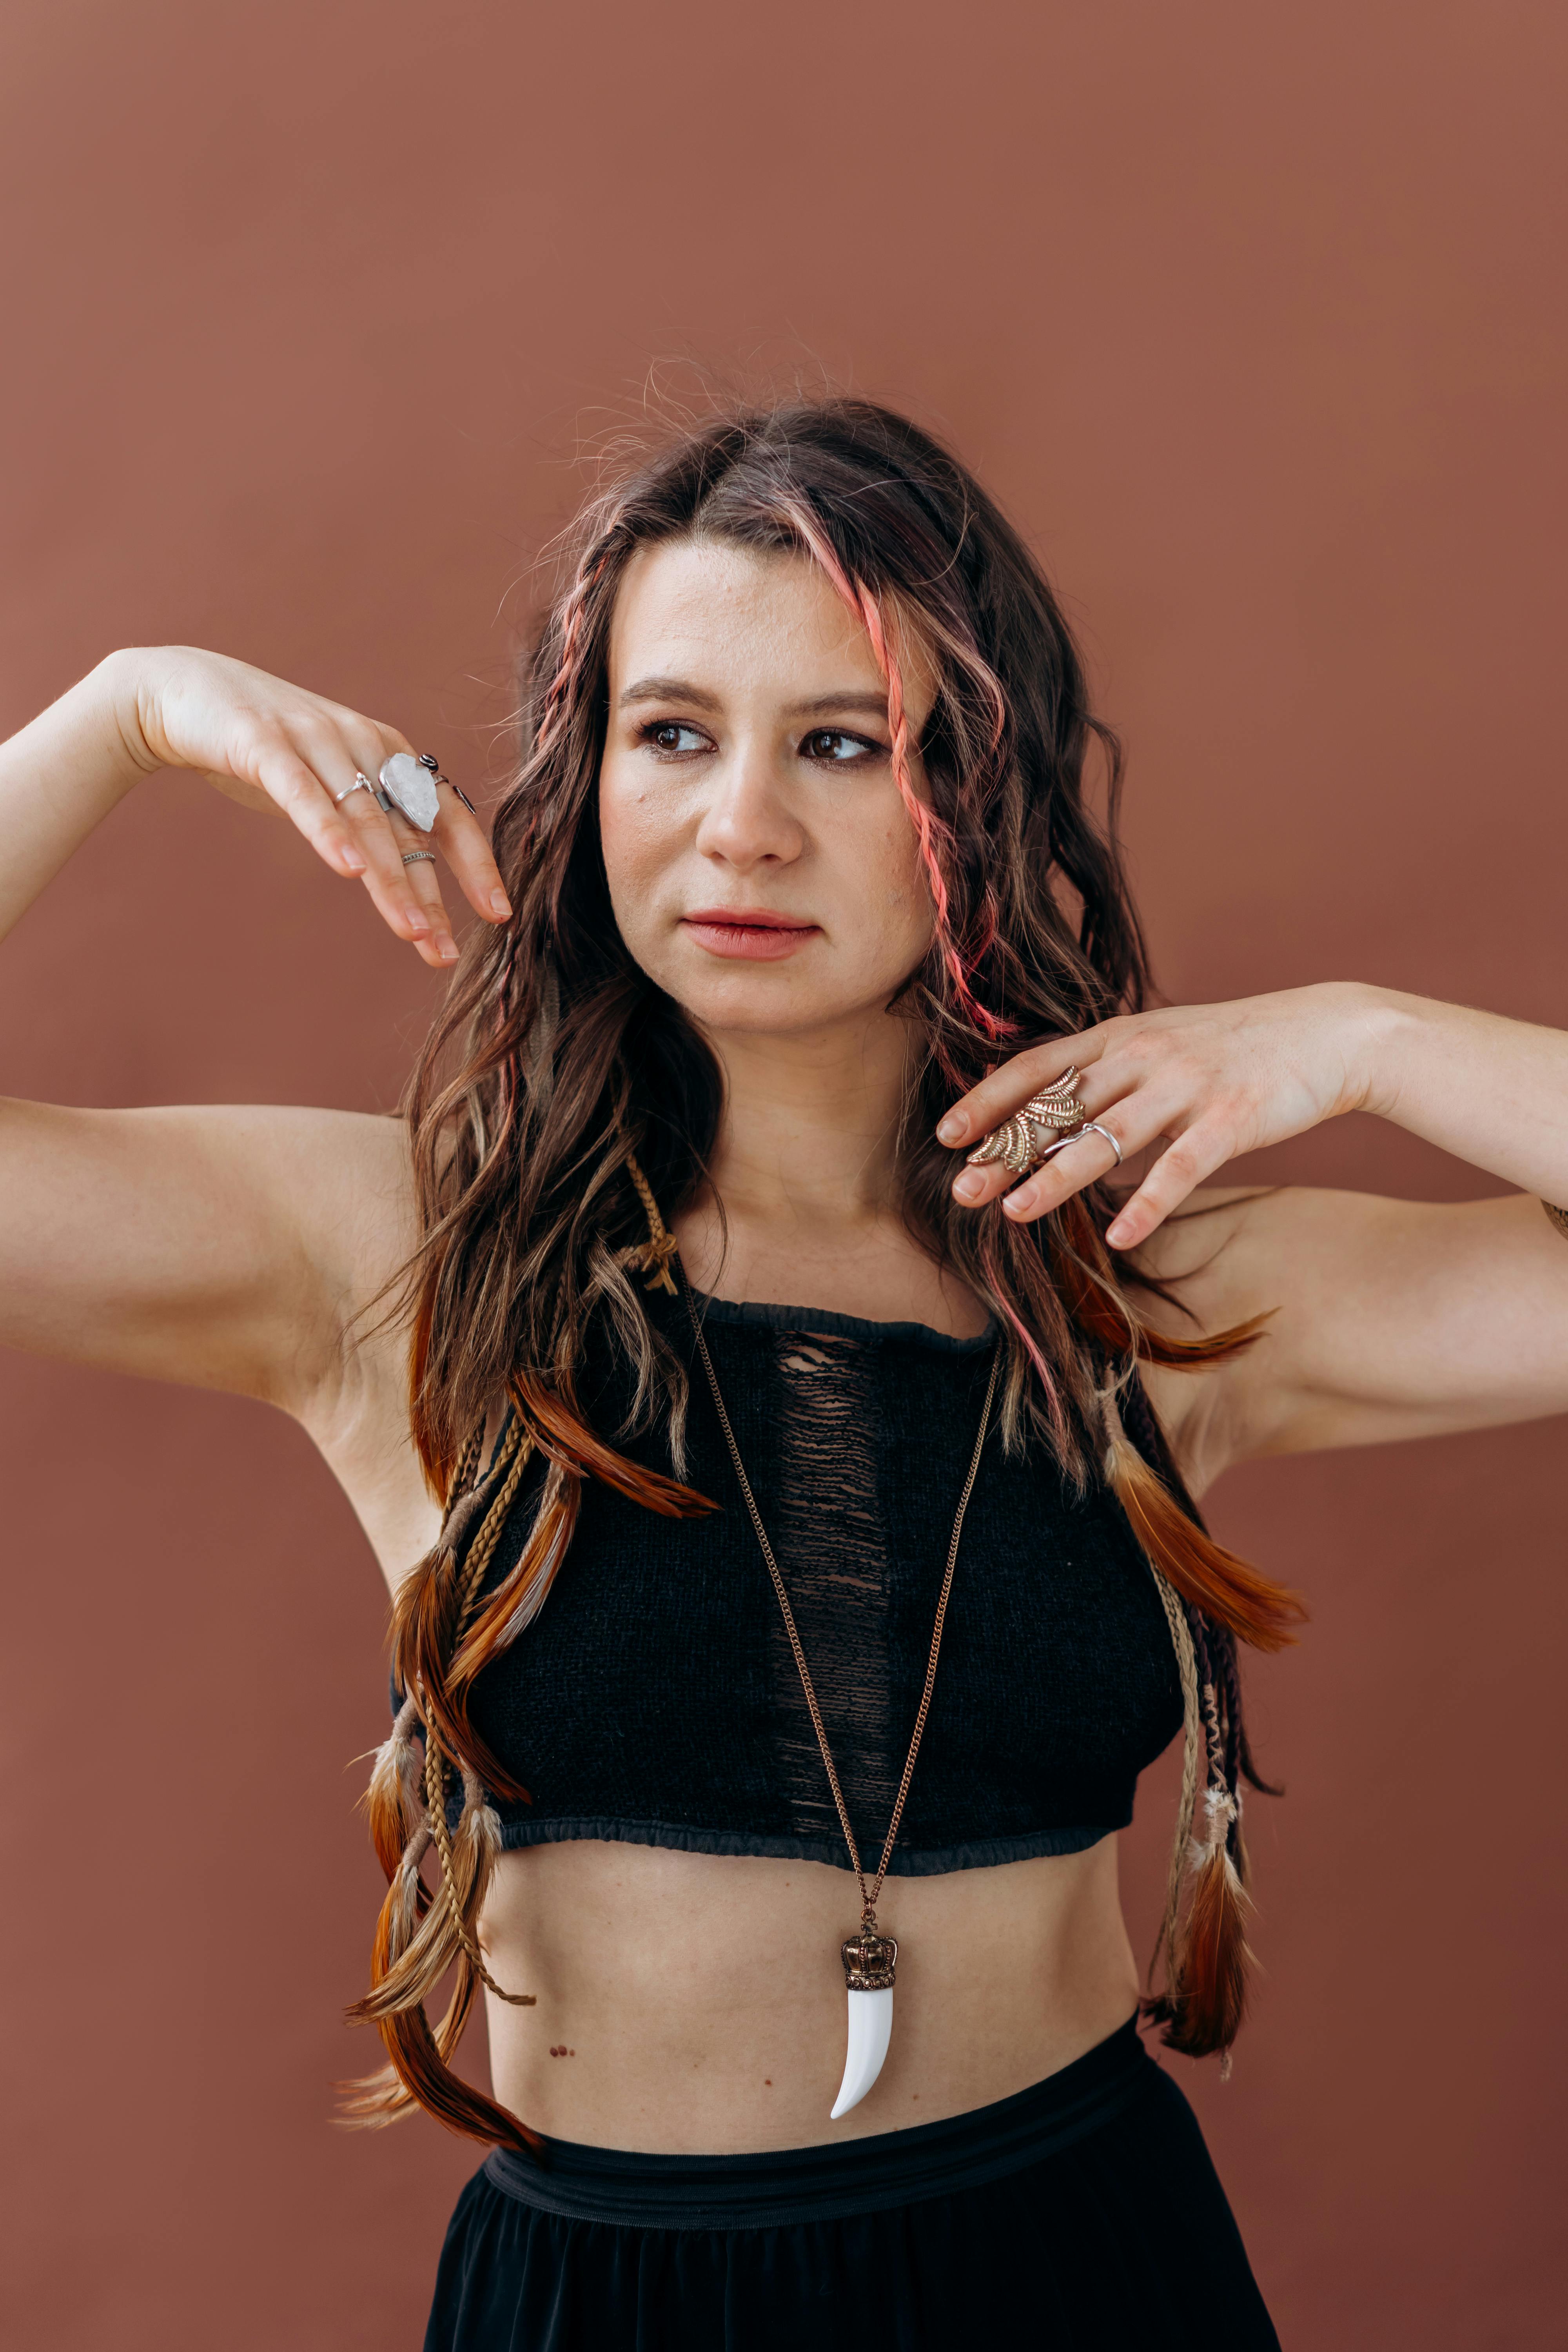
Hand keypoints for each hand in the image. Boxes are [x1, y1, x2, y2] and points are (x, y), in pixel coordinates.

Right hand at [111, 645, 510, 966]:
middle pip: (407, 829)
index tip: (498, 914)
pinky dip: (328, 832)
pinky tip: (348, 871)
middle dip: (430, 894)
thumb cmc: (264, 748)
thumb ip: (367, 817)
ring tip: (412, 932)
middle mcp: (361, 743)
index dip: (475, 864)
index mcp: (387, 752)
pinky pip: (303, 793)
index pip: (446, 813)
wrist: (180, 692)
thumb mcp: (329, 781)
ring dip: (391, 880)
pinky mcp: (263, 743)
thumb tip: (408, 875)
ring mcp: (314, 740)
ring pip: (364, 819)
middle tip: (445, 952)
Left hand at [936, 983, 1379, 1248]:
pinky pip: (1179, 1166)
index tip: (945, 1134)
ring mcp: (1186, 1086)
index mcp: (1121, 1036)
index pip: (1038, 1067)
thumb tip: (1054, 1122)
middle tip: (961, 1190)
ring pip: (1107, 1137)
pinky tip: (1120, 1234)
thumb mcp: (1162, 1047)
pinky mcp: (1230, 1118)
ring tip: (1014, 1215)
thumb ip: (1110, 1078)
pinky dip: (1148, 1202)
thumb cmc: (1236, 1049)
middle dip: (1005, 1151)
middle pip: (1060, 1107)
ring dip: (1056, 1179)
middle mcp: (1144, 1056)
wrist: (1326, 1034)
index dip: (988, 1100)